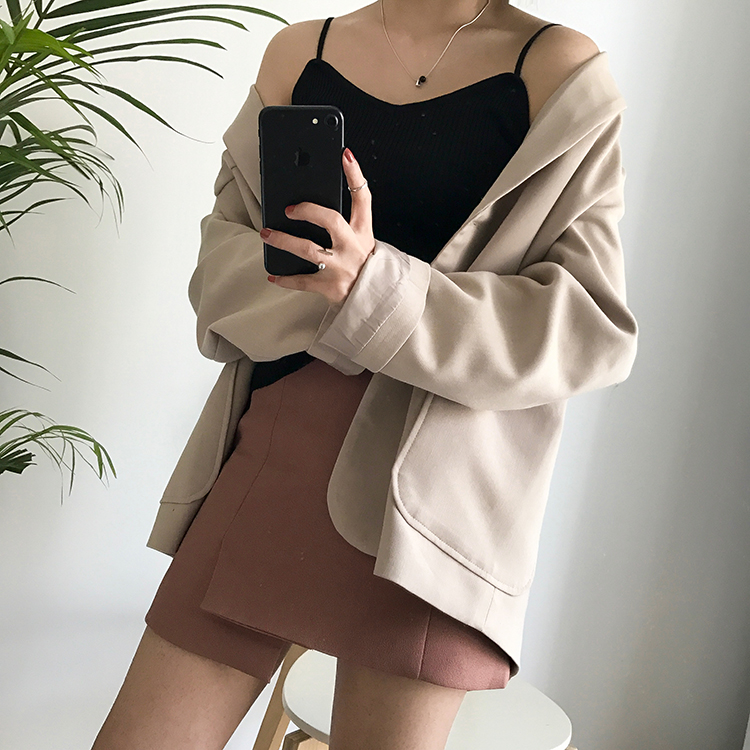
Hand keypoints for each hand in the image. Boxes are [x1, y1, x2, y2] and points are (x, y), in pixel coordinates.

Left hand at [260, 147, 375, 306]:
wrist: (376, 301)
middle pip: (331, 220)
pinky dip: (285, 279)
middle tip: (289, 209)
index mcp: (363, 233)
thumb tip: (312, 209)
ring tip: (266, 234)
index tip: (345, 155)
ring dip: (283, 241)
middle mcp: (353, 247)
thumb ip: (345, 227)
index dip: (355, 175)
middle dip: (308, 210)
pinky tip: (273, 275)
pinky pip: (303, 281)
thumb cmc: (364, 269)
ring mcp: (341, 267)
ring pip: (308, 250)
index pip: (362, 198)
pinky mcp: (331, 286)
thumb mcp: (362, 243)